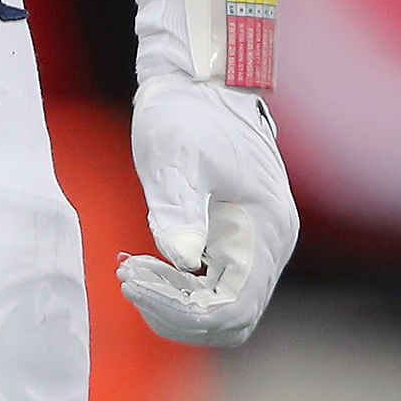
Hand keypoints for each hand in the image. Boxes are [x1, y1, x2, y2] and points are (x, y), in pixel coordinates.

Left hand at [117, 78, 297, 345]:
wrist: (199, 82)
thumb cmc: (185, 113)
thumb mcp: (174, 155)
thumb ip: (178, 207)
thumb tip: (183, 260)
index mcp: (265, 226)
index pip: (231, 305)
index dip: (179, 308)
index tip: (133, 280)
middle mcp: (273, 243)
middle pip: (232, 319)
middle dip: (175, 311)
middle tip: (127, 279)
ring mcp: (261, 245)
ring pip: (226, 312)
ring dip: (177, 306)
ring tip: (131, 274)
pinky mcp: (243, 242)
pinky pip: (219, 290)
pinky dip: (182, 292)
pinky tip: (144, 266)